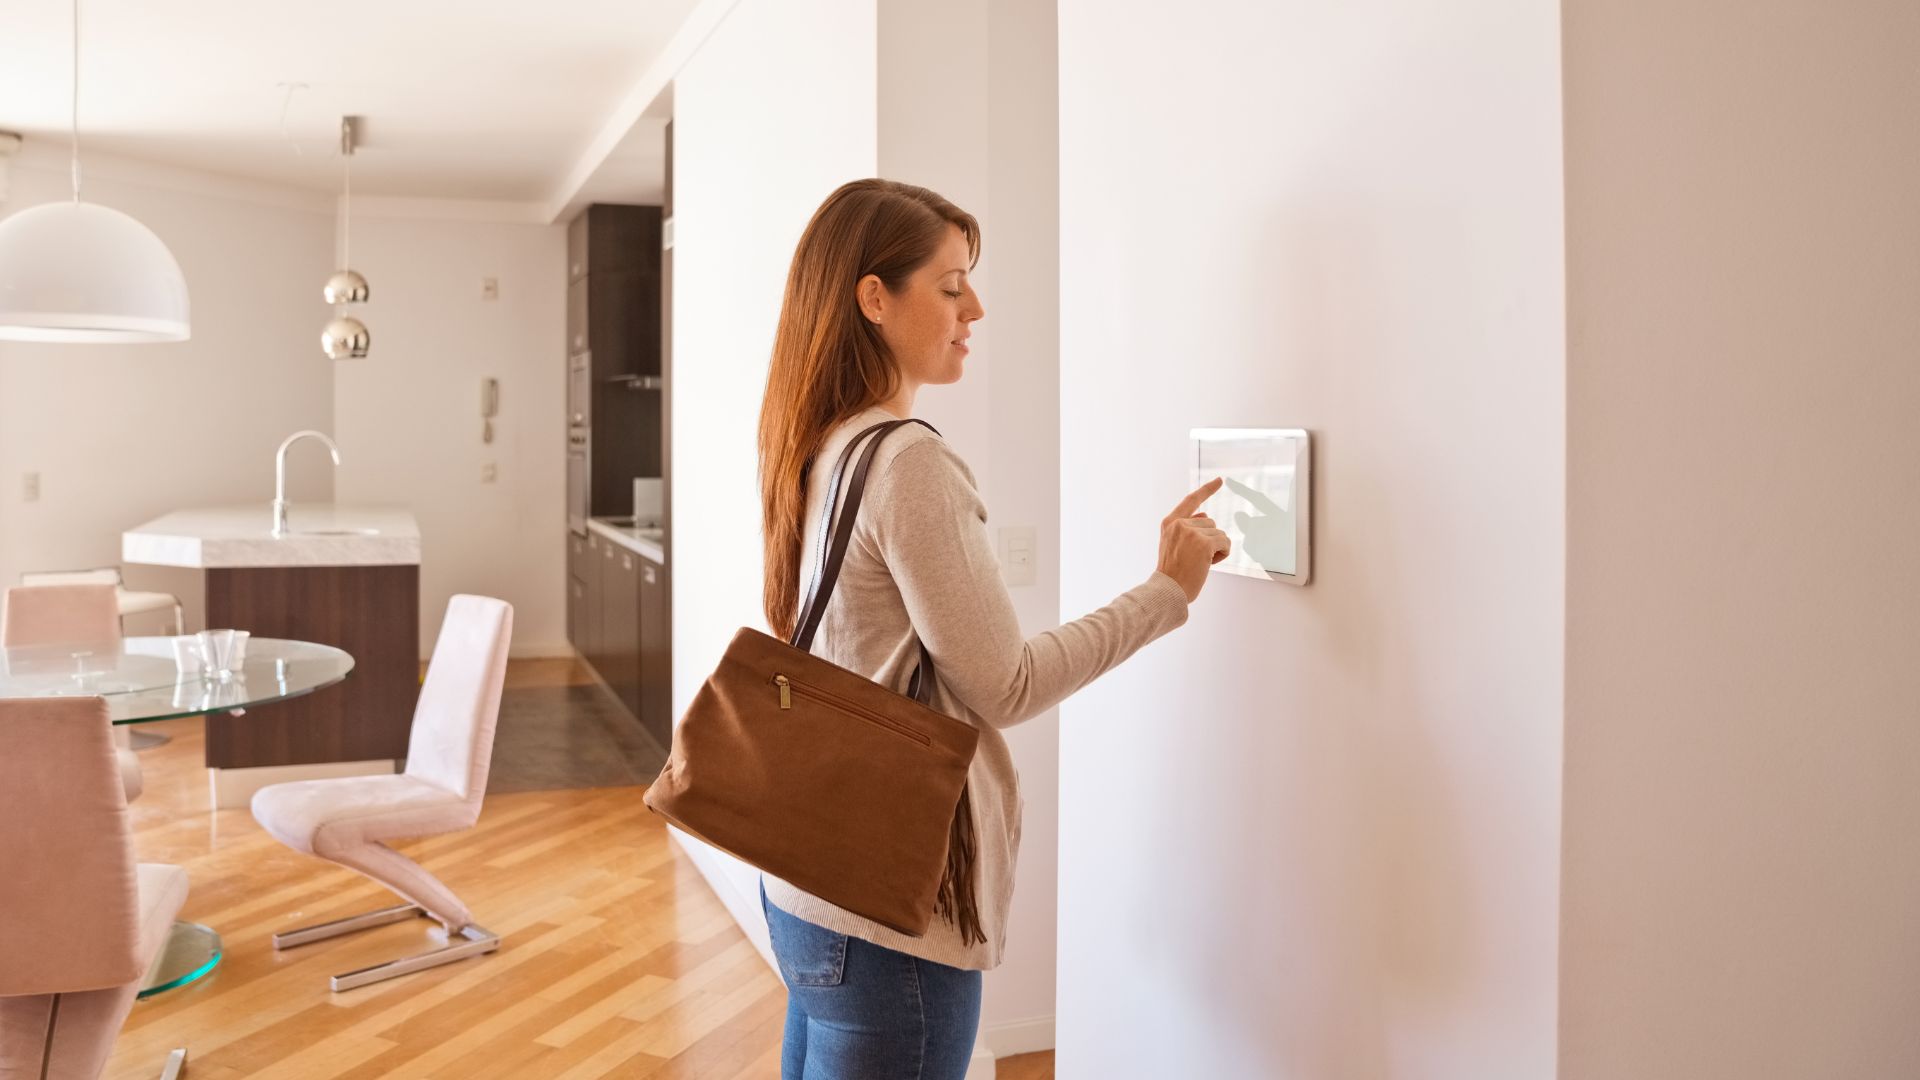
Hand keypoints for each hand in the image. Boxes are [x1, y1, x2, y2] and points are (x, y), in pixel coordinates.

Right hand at [1158, 478, 1232, 602]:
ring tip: (1200, 563)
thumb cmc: (1172, 573)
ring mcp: (1191, 532)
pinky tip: (1209, 564)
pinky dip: (1223, 553)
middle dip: (1210, 540)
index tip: (1220, 480)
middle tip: (1195, 559)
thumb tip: (1205, 514)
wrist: (1167, 591)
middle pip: (1210, 522)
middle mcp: (1179, 524)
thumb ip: (1187, 527)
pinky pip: (1225, 542)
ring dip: (1216, 548)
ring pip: (1219, 533)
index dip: (1207, 490)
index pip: (1191, 501)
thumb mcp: (1173, 545)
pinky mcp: (1203, 542)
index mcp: (1169, 523)